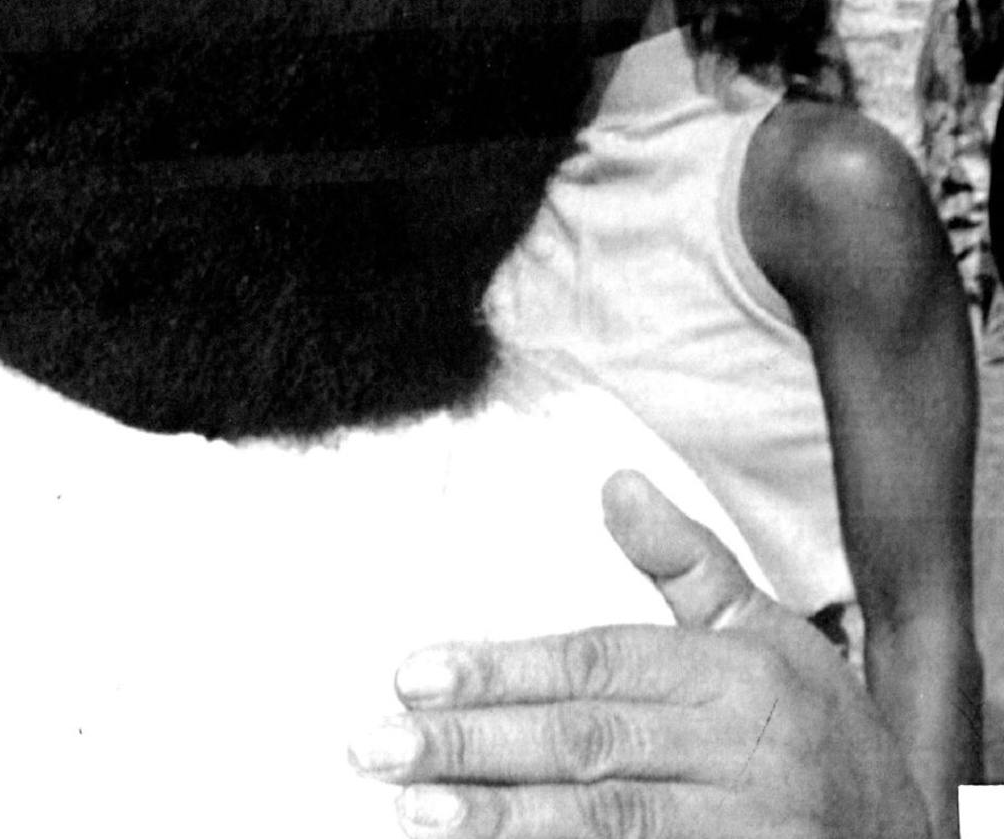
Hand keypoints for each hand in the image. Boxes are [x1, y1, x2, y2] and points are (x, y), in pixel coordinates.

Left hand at [347, 471, 929, 838]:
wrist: (903, 835)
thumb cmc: (813, 722)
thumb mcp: (763, 628)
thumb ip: (683, 562)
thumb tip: (614, 481)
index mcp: (733, 676)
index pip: (596, 666)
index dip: (502, 670)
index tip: (414, 672)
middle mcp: (737, 752)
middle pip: (586, 746)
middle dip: (475, 746)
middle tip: (379, 743)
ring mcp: (738, 828)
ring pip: (606, 822)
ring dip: (502, 818)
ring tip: (414, 807)